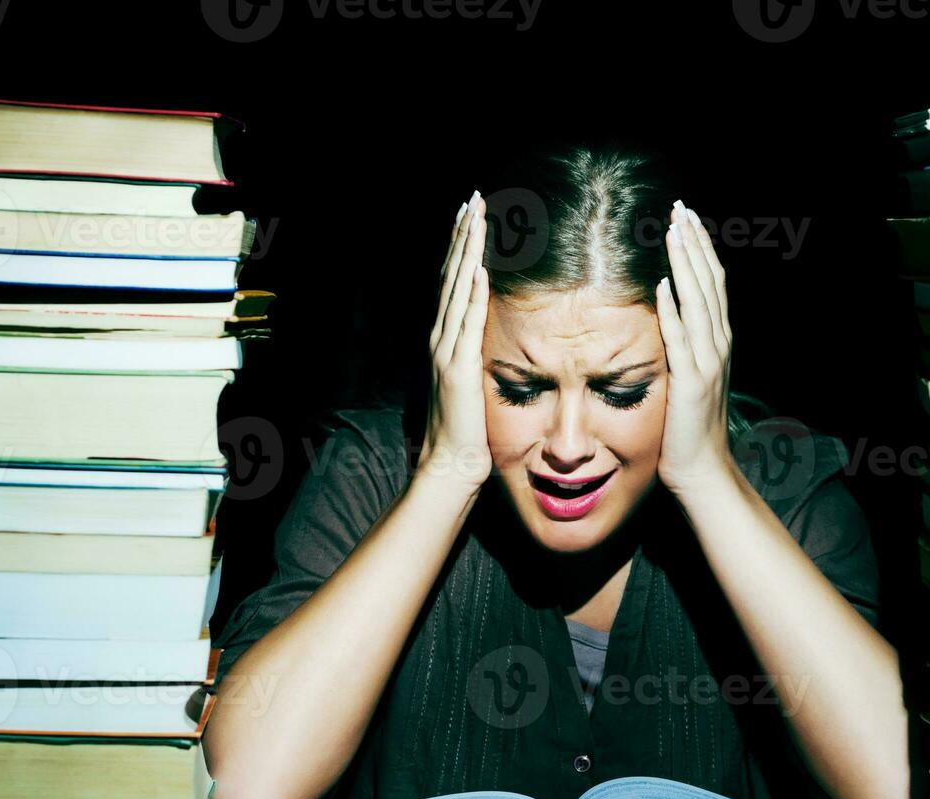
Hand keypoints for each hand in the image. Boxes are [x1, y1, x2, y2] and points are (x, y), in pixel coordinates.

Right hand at [418, 190, 492, 494]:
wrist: (449, 469)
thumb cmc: (466, 434)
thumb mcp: (471, 385)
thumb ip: (475, 357)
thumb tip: (488, 338)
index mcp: (446, 341)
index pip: (454, 284)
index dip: (461, 249)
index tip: (471, 216)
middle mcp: (441, 339)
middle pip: (452, 276)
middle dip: (463, 236)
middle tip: (473, 200)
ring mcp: (446, 352)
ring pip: (457, 291)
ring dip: (467, 252)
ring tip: (476, 218)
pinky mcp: (458, 370)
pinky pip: (468, 324)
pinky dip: (473, 294)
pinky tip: (481, 268)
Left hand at [655, 200, 739, 501]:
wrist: (702, 469)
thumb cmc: (689, 426)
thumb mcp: (691, 375)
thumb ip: (687, 342)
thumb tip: (669, 307)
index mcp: (719, 340)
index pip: (712, 284)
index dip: (701, 249)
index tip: (687, 218)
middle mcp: (719, 344)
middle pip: (709, 282)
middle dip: (694, 243)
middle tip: (680, 208)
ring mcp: (707, 362)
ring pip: (698, 302)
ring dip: (685, 264)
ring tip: (673, 231)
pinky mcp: (691, 381)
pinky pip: (680, 339)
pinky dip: (672, 310)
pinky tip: (661, 285)